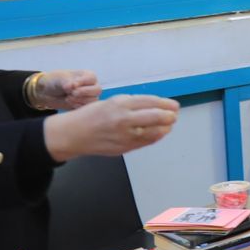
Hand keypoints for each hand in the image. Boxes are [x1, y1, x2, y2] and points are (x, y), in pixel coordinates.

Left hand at [33, 69, 100, 110]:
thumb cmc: (56, 81)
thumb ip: (67, 82)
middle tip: (72, 93)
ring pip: (93, 100)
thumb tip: (73, 86)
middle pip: (97, 90)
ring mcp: (89, 97)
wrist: (48, 93)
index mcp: (88, 76)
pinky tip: (69, 102)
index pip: (92, 78)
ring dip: (79, 100)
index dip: (83, 82)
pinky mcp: (85, 106)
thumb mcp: (60, 79)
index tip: (72, 85)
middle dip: (83, 92)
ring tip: (68, 98)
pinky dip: (77, 106)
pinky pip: (86, 109)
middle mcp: (91, 86)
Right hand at [43, 94, 178, 161]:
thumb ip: (131, 104)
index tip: (174, 105)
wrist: (74, 134)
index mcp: (120, 104)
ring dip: (165, 128)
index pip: (150, 102)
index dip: (165, 104)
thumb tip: (154, 106)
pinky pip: (145, 142)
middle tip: (175, 115)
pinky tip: (160, 133)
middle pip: (155, 116)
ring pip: (153, 132)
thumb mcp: (111, 102)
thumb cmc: (92, 116)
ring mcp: (124, 135)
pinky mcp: (124, 147)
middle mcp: (123, 119)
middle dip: (169, 116)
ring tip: (169, 124)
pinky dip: (155, 137)